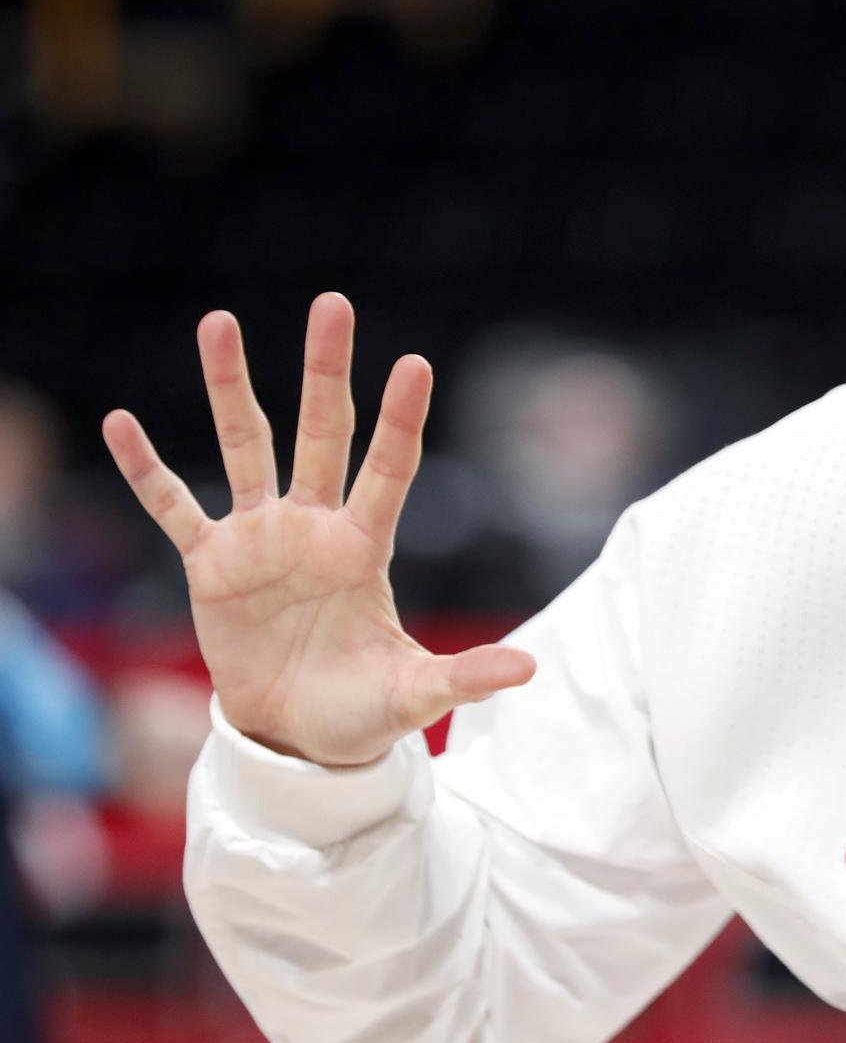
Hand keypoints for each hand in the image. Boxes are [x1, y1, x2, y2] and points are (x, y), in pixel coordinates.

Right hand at [101, 292, 535, 765]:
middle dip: (325, 370)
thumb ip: (464, 676)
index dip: (401, 420)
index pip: (390, 469)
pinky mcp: (211, 564)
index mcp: (365, 548)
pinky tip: (121, 423)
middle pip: (321, 432)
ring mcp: (261, 539)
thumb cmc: (363, 711)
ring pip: (245, 446)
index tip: (415, 363)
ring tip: (219, 321)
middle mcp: (314, 527)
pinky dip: (146, 469)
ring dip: (230, 387)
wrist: (299, 738)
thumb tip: (528, 670)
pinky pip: (172, 506)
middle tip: (333, 304)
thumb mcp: (414, 694)